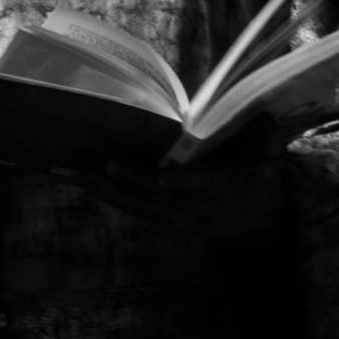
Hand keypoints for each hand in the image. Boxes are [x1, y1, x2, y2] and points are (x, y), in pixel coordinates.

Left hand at [54, 137, 286, 244]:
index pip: (187, 187)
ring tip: (68, 168)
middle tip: (92, 163)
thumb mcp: (270, 161)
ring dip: (100, 187)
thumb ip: (266, 140)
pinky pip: (125, 204)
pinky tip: (74, 175)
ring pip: (131, 203)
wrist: (253, 225)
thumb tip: (265, 114)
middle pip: (149, 198)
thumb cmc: (260, 182)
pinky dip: (101, 190)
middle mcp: (189, 207)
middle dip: (121, 182)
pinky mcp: (156, 217)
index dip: (162, 182)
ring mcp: (170, 216)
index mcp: (218, 190)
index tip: (134, 171)